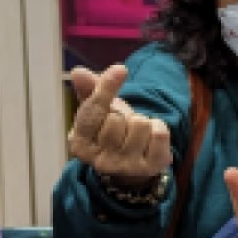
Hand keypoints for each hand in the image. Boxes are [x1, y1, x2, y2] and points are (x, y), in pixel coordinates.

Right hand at [67, 65, 171, 188]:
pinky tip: (151, 138)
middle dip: (123, 114)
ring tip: (136, 133)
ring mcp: (125, 167)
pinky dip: (159, 127)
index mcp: (80, 144)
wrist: (133, 161)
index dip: (106, 87)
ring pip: (140, 124)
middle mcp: (99, 161)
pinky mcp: (149, 168)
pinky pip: (160, 134)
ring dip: (141, 121)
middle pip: (117, 117)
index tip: (121, 69)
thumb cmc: (112, 130)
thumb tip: (78, 72)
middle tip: (122, 125)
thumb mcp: (98, 110)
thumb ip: (89, 90)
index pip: (93, 111)